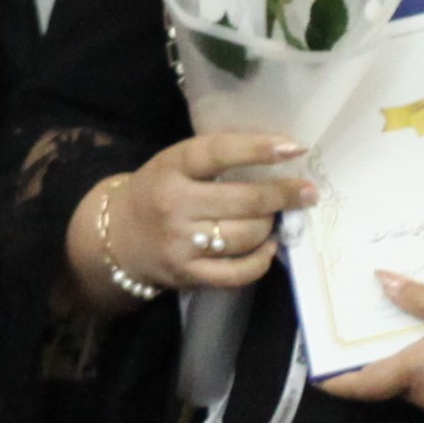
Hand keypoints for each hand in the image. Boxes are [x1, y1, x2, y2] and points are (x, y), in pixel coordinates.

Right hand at [64, 134, 314, 319]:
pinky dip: (261, 260)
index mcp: (170, 167)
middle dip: (284, 196)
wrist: (116, 238)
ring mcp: (180, 244)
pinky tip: (268, 248)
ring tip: (275, 218)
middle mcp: (173, 205)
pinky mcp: (187, 274)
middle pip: (244, 201)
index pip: (218, 153)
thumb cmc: (157, 192)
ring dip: (270, 226)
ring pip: (246, 235)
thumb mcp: (173, 164)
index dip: (258, 149)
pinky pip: (237, 272)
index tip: (294, 148)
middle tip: (307, 192)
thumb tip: (279, 159)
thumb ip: (215, 161)